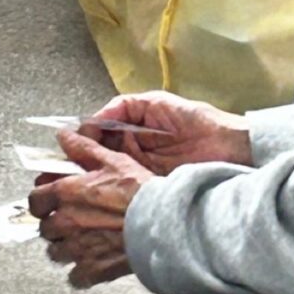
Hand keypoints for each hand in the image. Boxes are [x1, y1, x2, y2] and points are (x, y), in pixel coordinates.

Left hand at [28, 132, 154, 287]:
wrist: (163, 223)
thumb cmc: (140, 192)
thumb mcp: (112, 161)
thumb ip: (83, 149)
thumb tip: (64, 137)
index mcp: (66, 194)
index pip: (35, 201)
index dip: (41, 202)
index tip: (49, 203)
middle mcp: (66, 222)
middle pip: (44, 229)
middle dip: (54, 225)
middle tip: (68, 222)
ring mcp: (78, 248)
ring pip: (55, 253)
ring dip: (64, 249)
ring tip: (79, 242)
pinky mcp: (93, 270)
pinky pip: (75, 278)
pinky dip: (80, 273)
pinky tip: (91, 263)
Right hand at [75, 90, 251, 175]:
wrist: (231, 147)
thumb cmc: (197, 120)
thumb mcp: (158, 102)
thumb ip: (124, 106)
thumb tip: (93, 119)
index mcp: (130, 127)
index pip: (96, 133)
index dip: (81, 138)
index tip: (70, 145)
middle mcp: (130, 149)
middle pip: (97, 155)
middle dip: (79, 161)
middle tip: (62, 169)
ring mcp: (140, 170)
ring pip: (108, 173)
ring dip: (91, 177)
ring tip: (73, 183)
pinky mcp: (151, 186)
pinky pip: (128, 187)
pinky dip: (114, 189)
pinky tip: (100, 191)